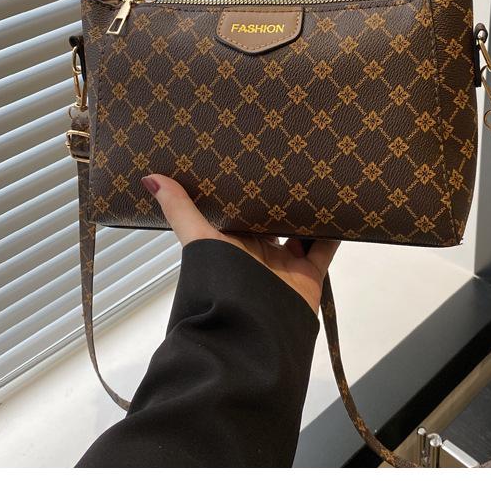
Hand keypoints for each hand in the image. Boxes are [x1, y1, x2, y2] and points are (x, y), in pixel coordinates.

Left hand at [141, 174, 339, 314]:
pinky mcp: (308, 274)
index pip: (239, 207)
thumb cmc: (220, 282)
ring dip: (306, 210)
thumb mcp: (199, 238)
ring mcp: (283, 263)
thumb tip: (148, 177)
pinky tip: (341, 206)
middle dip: (279, 195)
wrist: (250, 333)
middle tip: (291, 160)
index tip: (254, 157)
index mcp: (230, 241)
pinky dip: (334, 231)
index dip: (246, 186)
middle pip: (271, 217)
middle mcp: (256, 251)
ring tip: (317, 178)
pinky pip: (324, 248)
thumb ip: (180, 209)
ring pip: (299, 230)